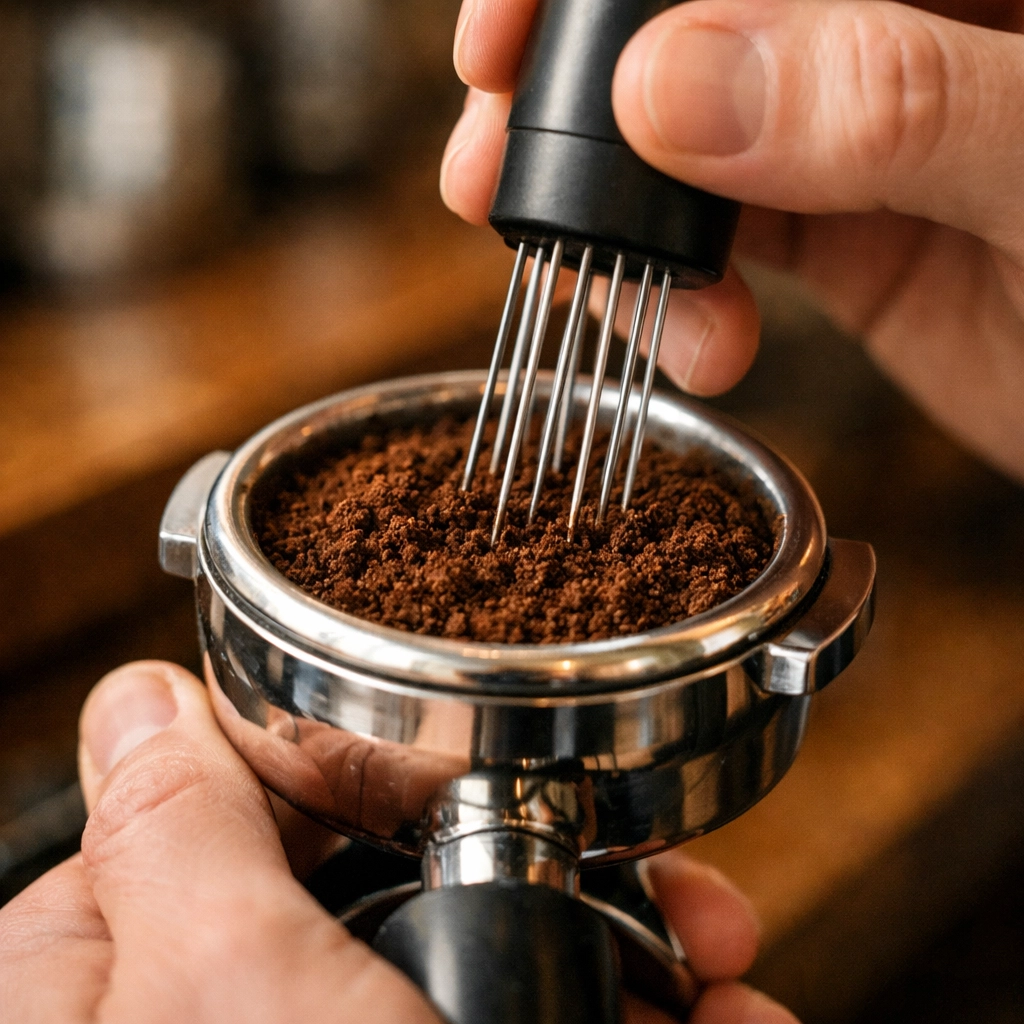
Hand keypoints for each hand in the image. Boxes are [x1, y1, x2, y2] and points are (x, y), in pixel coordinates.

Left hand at [0, 661, 795, 1023]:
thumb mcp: (224, 990)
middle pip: (373, 880)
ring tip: (716, 952)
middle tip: (640, 871)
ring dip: (615, 951)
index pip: (209, 800)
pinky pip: (534, 1019)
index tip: (440, 756)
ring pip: (474, 956)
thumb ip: (171, 826)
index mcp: (109, 982)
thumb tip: (135, 694)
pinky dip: (637, 1020)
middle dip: (521, 861)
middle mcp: (222, 1021)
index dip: (336, 763)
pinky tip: (719, 1020)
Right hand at [441, 0, 1023, 481]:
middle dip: (572, 97)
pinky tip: (697, 341)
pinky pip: (712, 236)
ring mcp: (854, 118)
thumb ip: (883, 105)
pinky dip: (671, 292)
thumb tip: (671, 84)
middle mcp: (897, 17)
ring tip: (607, 291)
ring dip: (612, 218)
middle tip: (497, 167)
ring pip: (676, 135)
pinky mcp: (836, 220)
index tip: (507, 32)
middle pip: (683, 16)